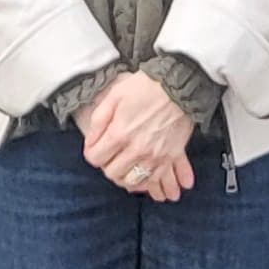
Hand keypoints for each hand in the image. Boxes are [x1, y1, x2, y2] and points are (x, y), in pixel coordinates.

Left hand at [76, 71, 197, 201]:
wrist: (178, 85)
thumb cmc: (145, 87)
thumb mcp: (114, 96)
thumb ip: (98, 121)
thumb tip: (91, 143)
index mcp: (119, 133)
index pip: (95, 159)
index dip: (92, 153)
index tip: (96, 147)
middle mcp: (136, 150)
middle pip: (113, 174)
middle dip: (108, 166)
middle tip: (111, 157)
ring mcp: (154, 156)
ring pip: (133, 182)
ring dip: (127, 177)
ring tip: (127, 168)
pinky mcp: (170, 157)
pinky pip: (157, 180)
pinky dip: (150, 184)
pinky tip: (146, 179)